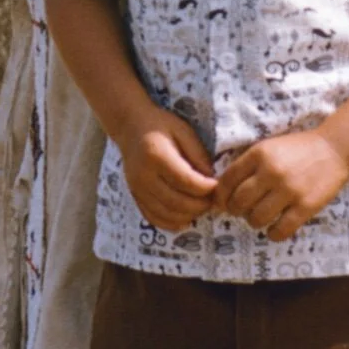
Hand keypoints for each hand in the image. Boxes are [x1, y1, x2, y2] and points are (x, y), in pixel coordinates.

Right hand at [113, 106, 219, 233]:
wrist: (130, 127)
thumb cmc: (160, 125)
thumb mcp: (183, 131)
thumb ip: (198, 155)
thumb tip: (212, 181)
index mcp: (156, 155)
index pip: (186, 181)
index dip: (206, 188)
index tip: (218, 185)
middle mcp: (144, 176)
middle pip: (177, 202)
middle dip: (200, 205)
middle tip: (213, 199)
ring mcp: (137, 189)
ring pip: (167, 214)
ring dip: (189, 215)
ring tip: (201, 206)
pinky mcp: (135, 196)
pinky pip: (154, 218)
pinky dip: (171, 223)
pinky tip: (185, 218)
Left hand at [213, 129, 348, 241]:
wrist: (334, 149)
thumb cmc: (298, 149)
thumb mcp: (269, 147)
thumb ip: (248, 165)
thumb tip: (223, 191)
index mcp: (259, 153)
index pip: (227, 180)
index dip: (220, 196)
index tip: (222, 203)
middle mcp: (271, 171)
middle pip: (239, 202)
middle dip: (235, 210)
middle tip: (242, 211)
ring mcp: (289, 190)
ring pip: (256, 218)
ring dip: (253, 222)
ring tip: (259, 217)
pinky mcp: (306, 206)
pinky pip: (280, 230)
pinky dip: (273, 234)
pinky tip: (274, 229)